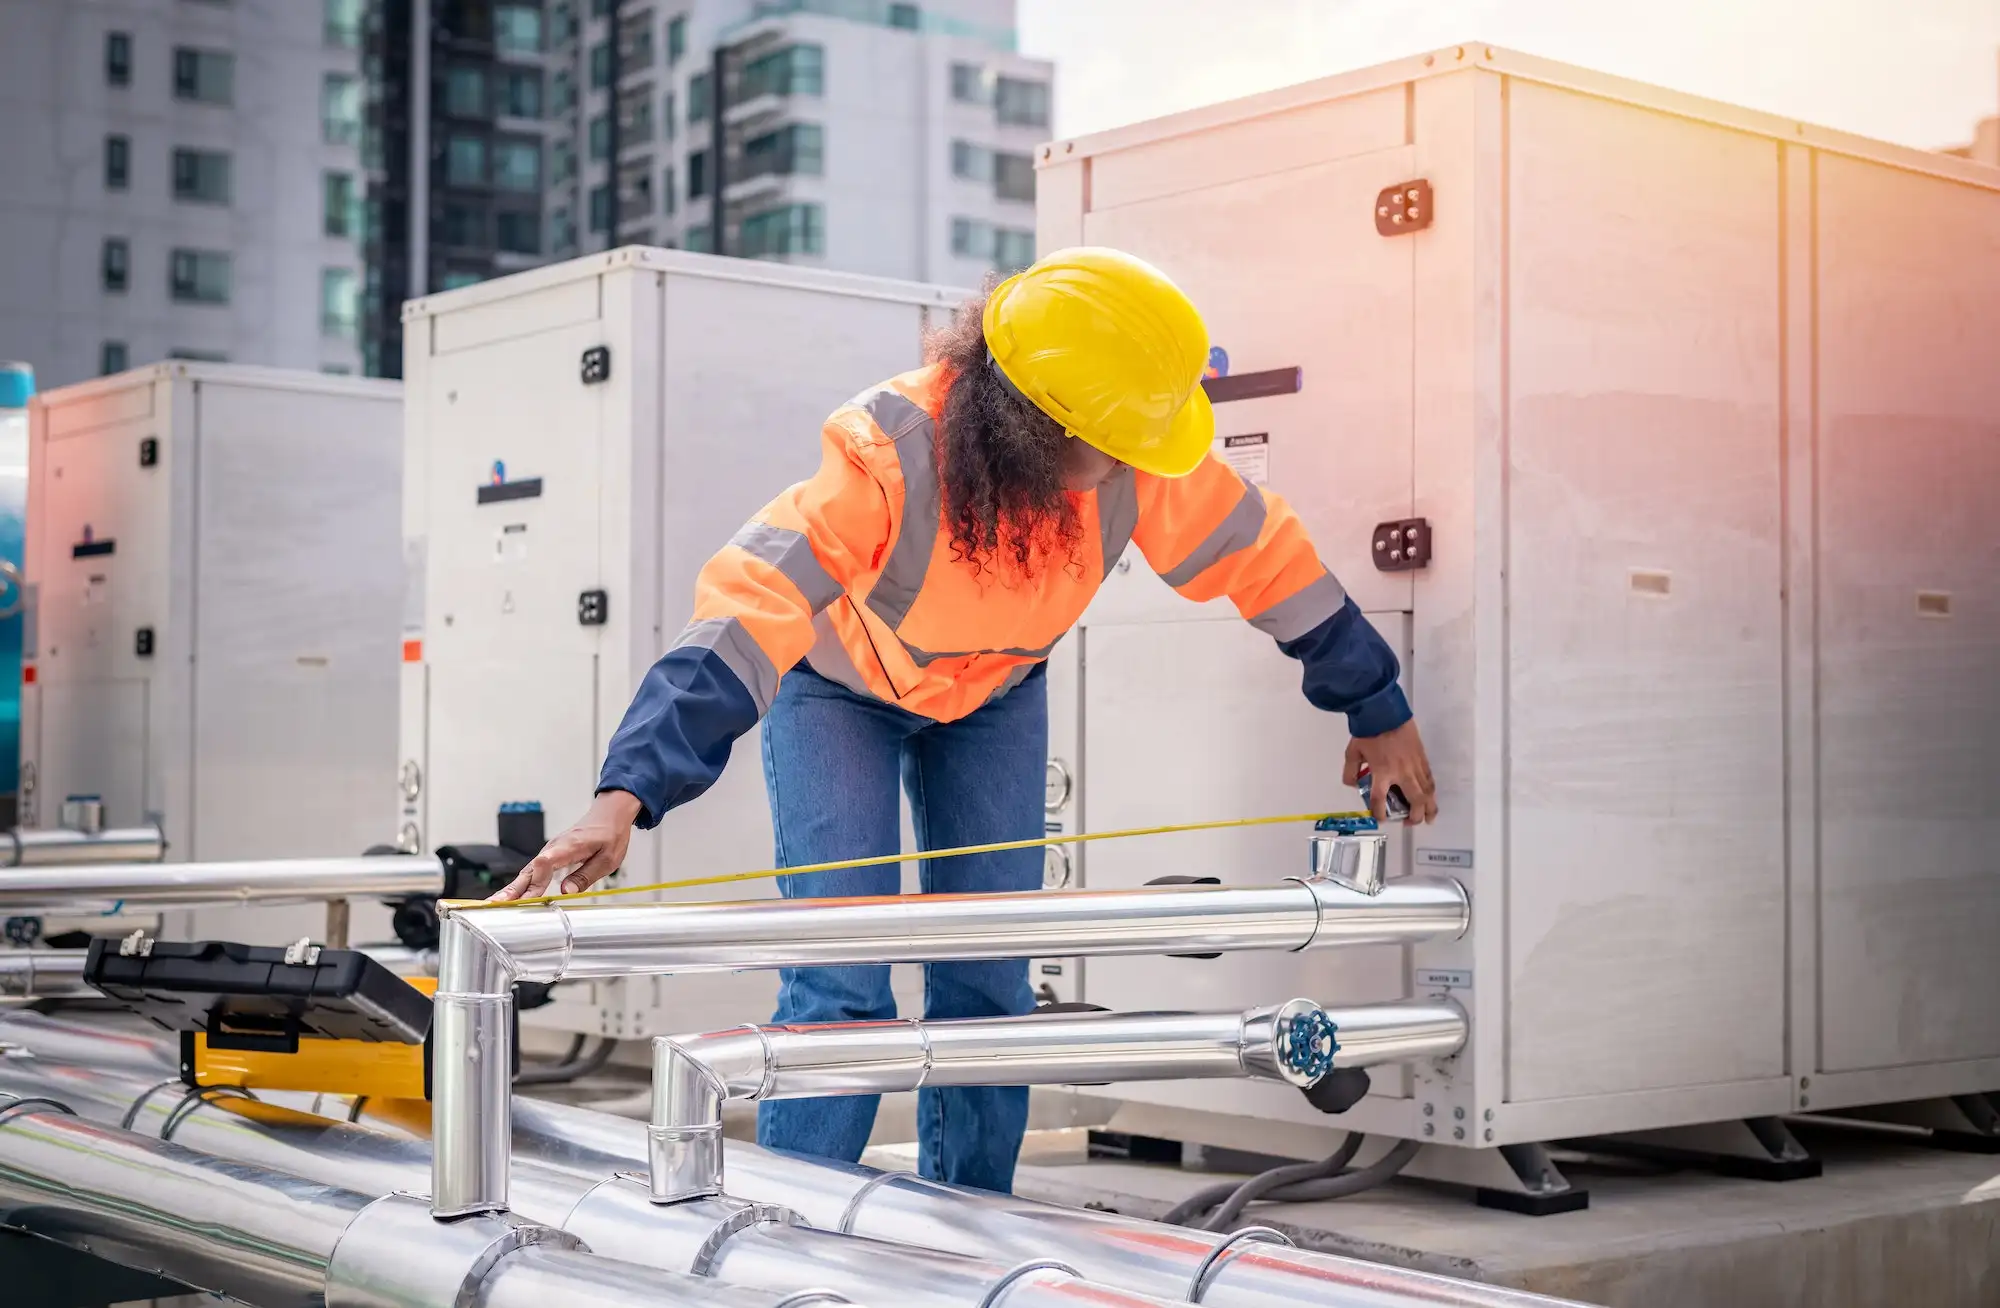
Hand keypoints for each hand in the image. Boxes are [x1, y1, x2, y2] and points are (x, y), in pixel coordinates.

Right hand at [487, 791, 642, 901]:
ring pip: (528, 872)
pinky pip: (532, 872)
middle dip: (514, 888)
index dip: (538, 875)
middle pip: (531, 870)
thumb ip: (586, 875)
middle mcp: (554, 848)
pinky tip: (510, 897)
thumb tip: (567, 892)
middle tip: (496, 903)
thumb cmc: (610, 836)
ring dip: (512, 888)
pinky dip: (521, 885)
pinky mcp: (549, 856)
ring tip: (495, 903)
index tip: (529, 891)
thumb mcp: (608, 859)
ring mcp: (549, 852)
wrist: (608, 815)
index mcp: (571, 846)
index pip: (549, 860)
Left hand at [1342, 721, 1437, 825]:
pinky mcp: (1422, 758)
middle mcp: (1402, 773)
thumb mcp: (1352, 752)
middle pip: (1414, 801)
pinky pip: (1429, 779)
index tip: (1380, 818)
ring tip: (1429, 817)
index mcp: (1382, 773)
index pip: (1379, 800)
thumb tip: (1353, 784)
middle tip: (1410, 823)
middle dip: (1414, 816)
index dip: (1379, 814)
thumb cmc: (1368, 731)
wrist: (1386, 712)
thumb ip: (1351, 771)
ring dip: (1429, 807)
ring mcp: (1415, 766)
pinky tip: (1430, 796)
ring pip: (1427, 792)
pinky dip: (1430, 790)